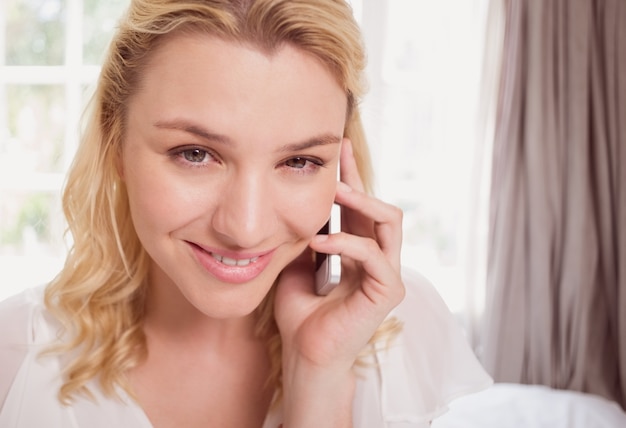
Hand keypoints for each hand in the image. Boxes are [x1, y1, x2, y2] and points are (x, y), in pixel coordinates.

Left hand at [274, 137, 405, 373]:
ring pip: (389, 221)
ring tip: (334, 191)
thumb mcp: (296, 264)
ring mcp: (387, 274)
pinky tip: (318, 242)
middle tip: (337, 156)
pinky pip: (374, 254)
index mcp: (358, 252)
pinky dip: (346, 243)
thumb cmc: (300, 316)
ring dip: (361, 202)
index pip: (359, 207)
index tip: (336, 149)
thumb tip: (295, 202)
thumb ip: (305, 236)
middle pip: (379, 205)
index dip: (350, 177)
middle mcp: (377, 259)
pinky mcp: (388, 291)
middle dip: (359, 178)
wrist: (305, 356)